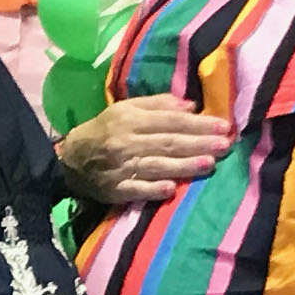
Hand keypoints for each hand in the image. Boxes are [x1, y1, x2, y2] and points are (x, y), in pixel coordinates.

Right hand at [60, 95, 229, 204]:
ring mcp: (121, 167)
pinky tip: (171, 190)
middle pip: (167, 142)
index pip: (169, 121)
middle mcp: (126, 142)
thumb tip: (190, 106)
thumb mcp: (125, 109)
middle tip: (225, 145)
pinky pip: (136, 190)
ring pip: (157, 165)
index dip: (197, 123)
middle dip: (198, 143)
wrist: (69, 161)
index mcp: (130, 119)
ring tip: (209, 164)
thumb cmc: (103, 131)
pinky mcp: (116, 190)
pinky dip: (152, 189)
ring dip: (183, 165)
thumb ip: (157, 105)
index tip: (223, 126)